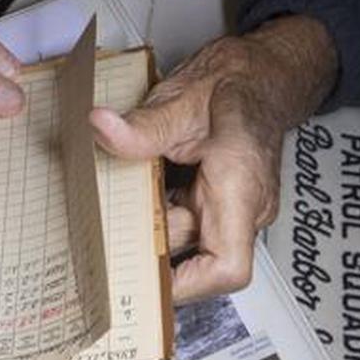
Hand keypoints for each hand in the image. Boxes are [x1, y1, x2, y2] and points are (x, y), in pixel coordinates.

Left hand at [89, 16, 336, 303]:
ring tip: (104, 208)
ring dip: (143, 224)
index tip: (145, 284)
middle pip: (191, 253)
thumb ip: (143, 124)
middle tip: (98, 236)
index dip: (187, 285)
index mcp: (239, 187)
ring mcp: (228, 206)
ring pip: (180, 235)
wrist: (261, 73)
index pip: (227, 266)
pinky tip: (125, 193)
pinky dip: (151, 209)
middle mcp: (239, 206)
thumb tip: (100, 128)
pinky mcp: (213, 199)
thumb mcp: (183, 99)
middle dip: (145, 245)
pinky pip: (179, 217)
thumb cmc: (236, 84)